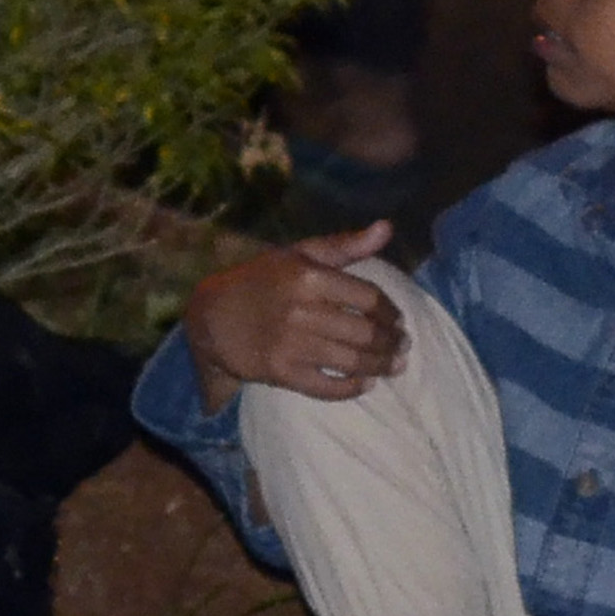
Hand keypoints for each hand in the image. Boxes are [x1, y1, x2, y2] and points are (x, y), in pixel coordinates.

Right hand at [184, 220, 405, 406]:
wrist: (211, 315)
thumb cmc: (261, 279)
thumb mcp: (299, 253)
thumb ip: (345, 245)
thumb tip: (387, 228)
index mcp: (309, 277)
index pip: (368, 298)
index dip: (391, 312)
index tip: (399, 320)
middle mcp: (302, 311)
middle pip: (365, 333)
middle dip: (392, 343)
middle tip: (403, 347)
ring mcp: (291, 345)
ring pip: (352, 361)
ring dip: (381, 367)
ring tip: (394, 366)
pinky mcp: (281, 373)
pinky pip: (327, 387)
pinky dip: (352, 388)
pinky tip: (365, 383)